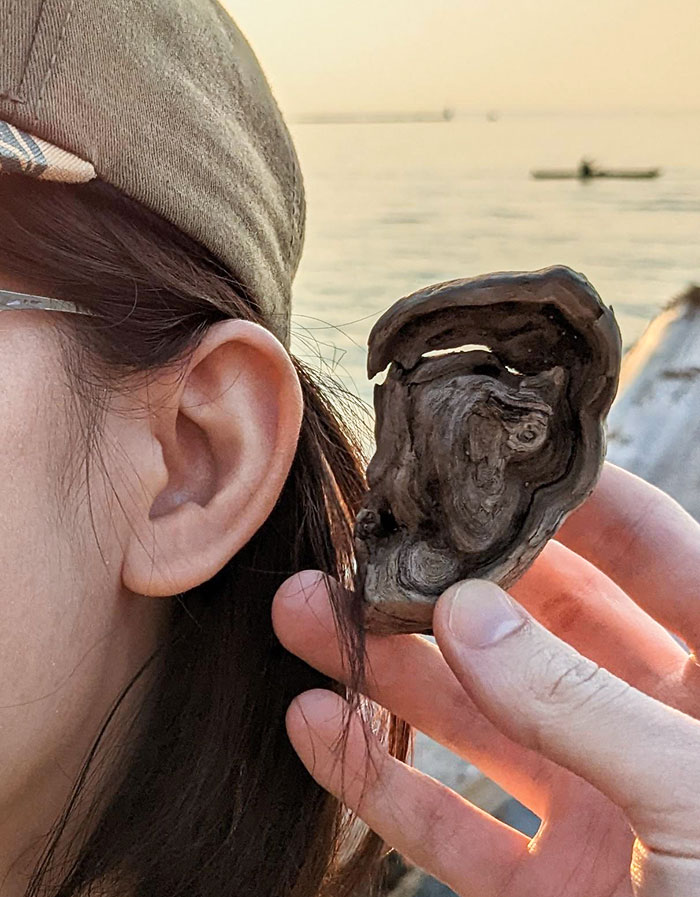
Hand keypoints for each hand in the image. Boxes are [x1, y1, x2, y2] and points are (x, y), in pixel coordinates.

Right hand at [271, 463, 699, 896]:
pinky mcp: (547, 893)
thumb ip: (584, 703)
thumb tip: (470, 609)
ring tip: (302, 614)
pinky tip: (312, 726)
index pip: (651, 556)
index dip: (571, 506)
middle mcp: (653, 733)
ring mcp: (595, 813)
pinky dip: (377, 779)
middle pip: (534, 631)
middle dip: (444, 587)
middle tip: (363, 544)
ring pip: (473, 720)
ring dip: (384, 671)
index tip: (485, 463)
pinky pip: (448, 826)